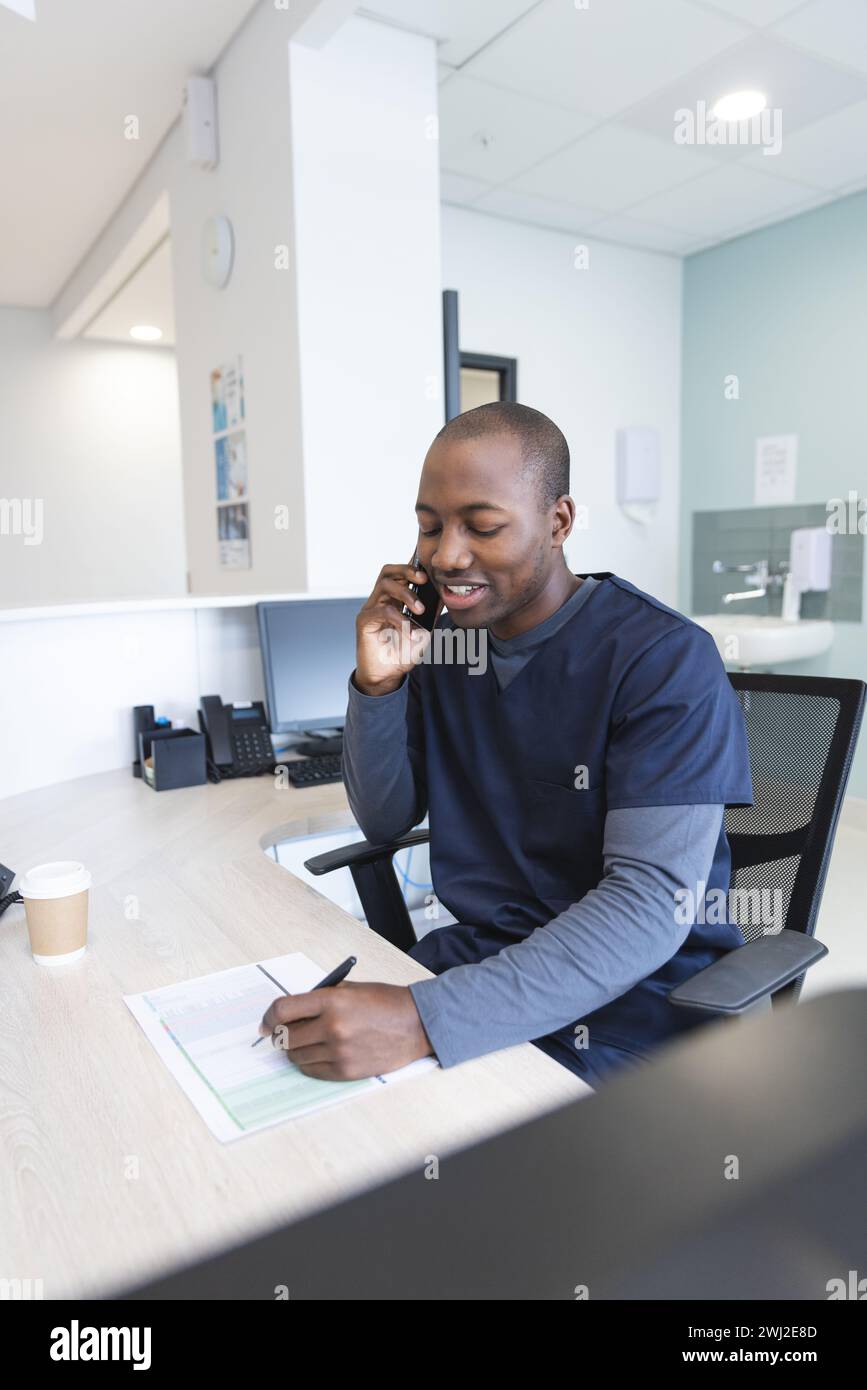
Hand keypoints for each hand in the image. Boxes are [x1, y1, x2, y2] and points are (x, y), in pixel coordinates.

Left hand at [258, 982, 434, 1079]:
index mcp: (332, 1001)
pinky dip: (310, 1063)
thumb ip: (320, 997)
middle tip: (285, 1033)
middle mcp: (332, 1027)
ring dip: (295, 1049)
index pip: (282, 1010)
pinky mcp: (346, 1071)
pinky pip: (312, 1070)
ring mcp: (339, 1051)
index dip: (268, 1017)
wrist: (417, 1024)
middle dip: (280, 1035)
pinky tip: (319, 1053)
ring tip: (308, 1041)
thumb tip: (291, 1012)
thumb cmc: (385, 1002)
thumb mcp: (350, 988)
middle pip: (285, 1037)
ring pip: (296, 1056)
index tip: (265, 1023)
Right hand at [354, 562, 432, 695]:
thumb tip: (443, 596)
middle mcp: (380, 601)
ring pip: (385, 586)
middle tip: (423, 579)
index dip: (412, 567)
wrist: (387, 676)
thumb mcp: (424, 631)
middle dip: (407, 570)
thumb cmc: (402, 653)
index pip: (399, 574)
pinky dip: (399, 619)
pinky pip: (382, 611)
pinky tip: (409, 631)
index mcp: (393, 600)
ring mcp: (371, 609)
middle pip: (388, 572)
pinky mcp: (364, 621)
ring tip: (420, 610)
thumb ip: (431, 614)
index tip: (430, 571)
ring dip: (406, 594)